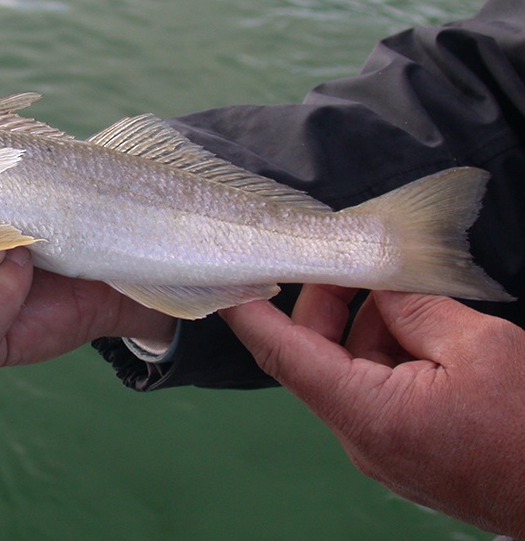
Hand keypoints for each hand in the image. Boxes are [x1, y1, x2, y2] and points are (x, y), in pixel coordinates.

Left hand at [221, 285, 524, 537]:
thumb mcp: (480, 348)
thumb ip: (416, 309)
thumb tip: (384, 288)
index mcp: (365, 412)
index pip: (282, 353)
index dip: (247, 312)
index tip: (226, 276)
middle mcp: (361, 435)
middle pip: (315, 354)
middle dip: (329, 301)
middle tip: (352, 259)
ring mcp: (383, 446)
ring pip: (351, 367)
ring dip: (370, 323)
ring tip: (412, 292)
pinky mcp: (406, 447)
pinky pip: (380, 388)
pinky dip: (392, 350)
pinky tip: (426, 325)